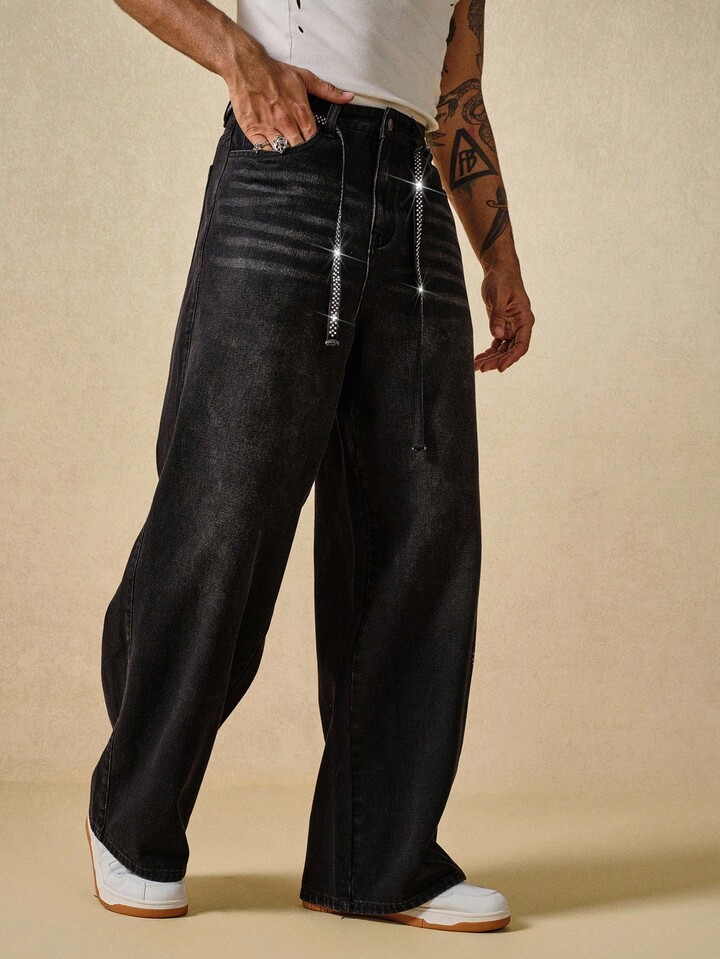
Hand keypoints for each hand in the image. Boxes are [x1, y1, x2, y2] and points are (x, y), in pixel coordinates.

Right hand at [226, 49, 354, 149]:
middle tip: (303, 153)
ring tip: (289, 154)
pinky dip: (269, 153)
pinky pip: (264, 150)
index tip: (315, 147)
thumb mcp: (305, 78)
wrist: (246, 66)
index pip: (313, 138)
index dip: (315, 145)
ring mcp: (268, 127)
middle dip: (302, 152)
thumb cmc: (275, 72)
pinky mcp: (252, 129)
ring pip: (282, 151)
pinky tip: (273, 151)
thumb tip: (349, 97)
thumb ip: (328, 91)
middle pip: (299, 148)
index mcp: (300, 111)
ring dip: (287, 154)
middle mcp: (285, 121)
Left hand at [474, 264, 534, 371]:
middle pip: (511, 350)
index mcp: (525, 319)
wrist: (499, 270)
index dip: (511, 358)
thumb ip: (497, 316)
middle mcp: (520, 326)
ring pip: (503, 349)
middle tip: (482, 368)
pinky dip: (489, 351)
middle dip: (497, 360)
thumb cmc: (502, 279)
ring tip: (477, 366)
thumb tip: (496, 335)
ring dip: (491, 358)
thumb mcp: (498, 296)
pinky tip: (479, 358)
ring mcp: (511, 327)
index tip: (500, 368)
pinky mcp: (502, 326)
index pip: (521, 345)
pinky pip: (497, 343)